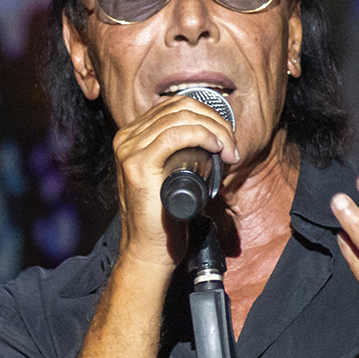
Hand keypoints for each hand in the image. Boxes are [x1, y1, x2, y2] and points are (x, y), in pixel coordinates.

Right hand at [109, 95, 238, 275]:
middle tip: (232, 146)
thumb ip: (178, 154)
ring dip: (215, 130)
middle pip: (179, 108)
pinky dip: (202, 135)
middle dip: (215, 121)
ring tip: (229, 151)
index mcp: (132, 137)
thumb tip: (211, 136)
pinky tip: (216, 147)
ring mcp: (129, 150)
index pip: (174, 107)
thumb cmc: (164, 218)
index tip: (227, 139)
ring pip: (181, 118)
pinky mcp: (138, 164)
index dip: (207, 115)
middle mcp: (126, 138)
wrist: (149, 250)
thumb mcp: (170, 176)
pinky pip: (176, 134)